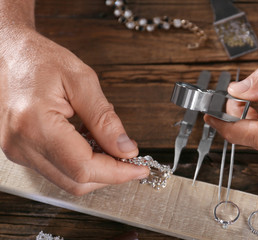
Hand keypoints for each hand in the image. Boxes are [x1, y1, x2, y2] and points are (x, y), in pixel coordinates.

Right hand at [0, 28, 148, 194]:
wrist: (10, 55)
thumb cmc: (41, 60)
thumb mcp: (81, 81)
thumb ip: (104, 119)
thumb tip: (125, 149)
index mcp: (36, 124)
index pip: (83, 167)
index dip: (117, 172)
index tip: (139, 168)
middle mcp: (22, 145)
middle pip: (76, 181)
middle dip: (110, 175)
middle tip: (132, 160)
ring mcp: (19, 151)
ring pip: (67, 180)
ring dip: (97, 171)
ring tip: (114, 150)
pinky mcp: (21, 151)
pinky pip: (57, 169)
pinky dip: (81, 164)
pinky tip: (93, 146)